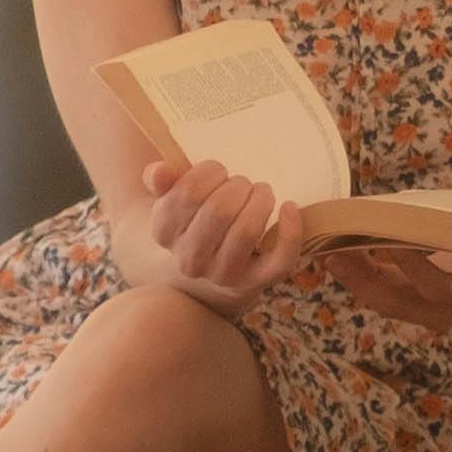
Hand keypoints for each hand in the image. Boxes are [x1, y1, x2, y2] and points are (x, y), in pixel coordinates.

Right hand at [142, 157, 306, 311]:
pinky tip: (289, 207)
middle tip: (242, 183)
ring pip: (246, 231)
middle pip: (218, 211)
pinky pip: (280, 260)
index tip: (218, 171)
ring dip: (260, 200)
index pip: (187, 194)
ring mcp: (223, 274)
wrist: (205, 269)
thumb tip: (160, 170)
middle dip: (237, 186)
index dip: (209, 172)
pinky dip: (291, 232)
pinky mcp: (256, 281)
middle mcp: (190, 259)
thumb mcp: (169, 199)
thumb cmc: (191, 219)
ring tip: (261, 191)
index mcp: (164, 232)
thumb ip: (160, 180)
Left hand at [322, 243, 451, 332]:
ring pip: (378, 297)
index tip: (391, 242)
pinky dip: (354, 270)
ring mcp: (418, 308)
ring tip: (324, 246)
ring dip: (350, 274)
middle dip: (361, 277)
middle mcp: (440, 310)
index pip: (437, 289)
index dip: (415, 269)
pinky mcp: (405, 298)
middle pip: (393, 300)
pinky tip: (334, 248)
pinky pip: (375, 288)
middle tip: (336, 248)